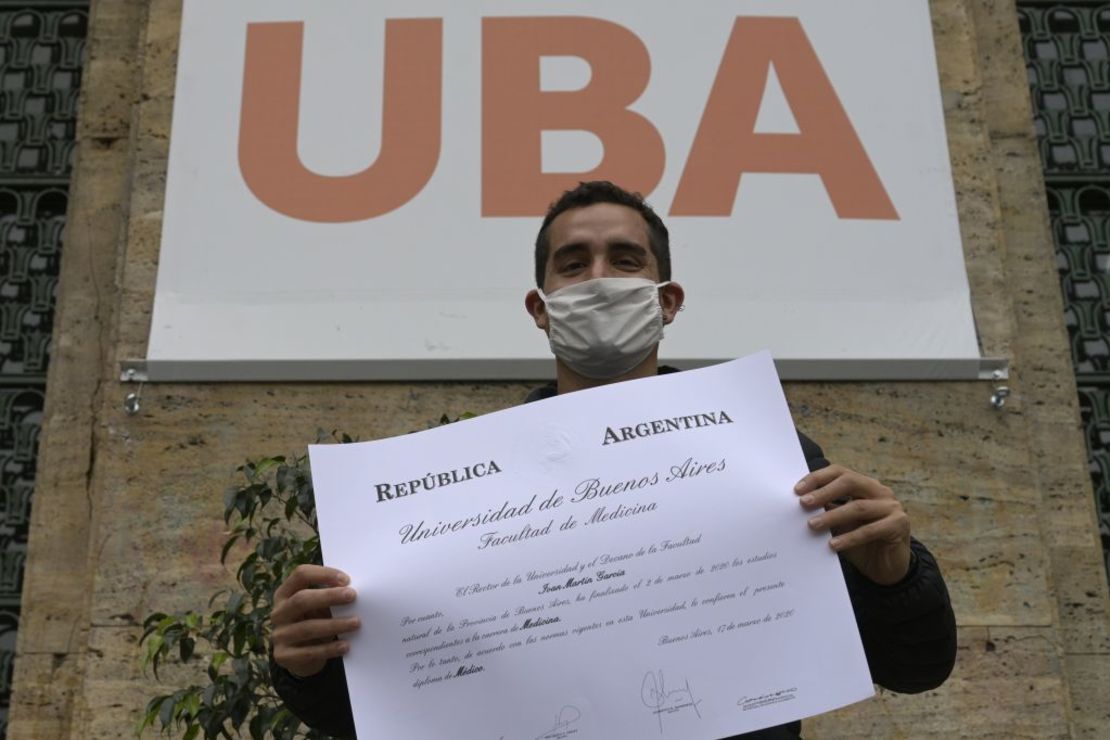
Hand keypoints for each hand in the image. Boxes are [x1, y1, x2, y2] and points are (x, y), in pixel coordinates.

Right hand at [271, 565, 360, 677]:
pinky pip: (309, 652)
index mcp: (284, 593)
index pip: (300, 574)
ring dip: (335, 624)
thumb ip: (328, 596)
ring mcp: (279, 634)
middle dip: (329, 596)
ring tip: (356, 622)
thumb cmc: (314, 621)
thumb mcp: (317, 606)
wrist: (301, 657)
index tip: (347, 580)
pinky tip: (345, 646)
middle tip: (352, 595)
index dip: (323, 574)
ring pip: (307, 628)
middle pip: (301, 599)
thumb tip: (352, 590)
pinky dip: (329, 649)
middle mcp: (278, 612)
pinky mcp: (283, 655)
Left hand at [794, 465, 910, 585]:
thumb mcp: (840, 525)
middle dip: (824, 491)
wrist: (886, 569)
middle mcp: (880, 491)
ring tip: (812, 525)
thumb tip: (800, 503)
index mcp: (865, 485)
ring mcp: (892, 507)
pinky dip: (849, 537)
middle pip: (850, 482)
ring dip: (832, 516)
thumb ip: (827, 511)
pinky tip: (833, 545)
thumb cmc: (859, 543)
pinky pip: (870, 530)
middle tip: (803, 503)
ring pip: (858, 507)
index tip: (797, 490)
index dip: (818, 478)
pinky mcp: (899, 525)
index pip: (840, 473)